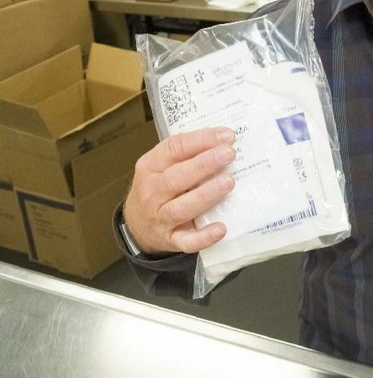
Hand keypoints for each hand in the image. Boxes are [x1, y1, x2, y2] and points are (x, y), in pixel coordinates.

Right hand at [123, 127, 235, 254]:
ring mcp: (160, 217)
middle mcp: (152, 192)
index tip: (225, 136)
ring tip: (228, 182)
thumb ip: (186, 155)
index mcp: (150, 166)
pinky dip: (204, 237)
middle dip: (204, 164)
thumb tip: (224, 142)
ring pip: (182, 207)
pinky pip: (187, 241)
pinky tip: (221, 228)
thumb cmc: (157, 189)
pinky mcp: (170, 240)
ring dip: (206, 194)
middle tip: (228, 154)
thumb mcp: (161, 166)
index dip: (200, 140)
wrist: (138, 225)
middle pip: (177, 177)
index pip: (174, 148)